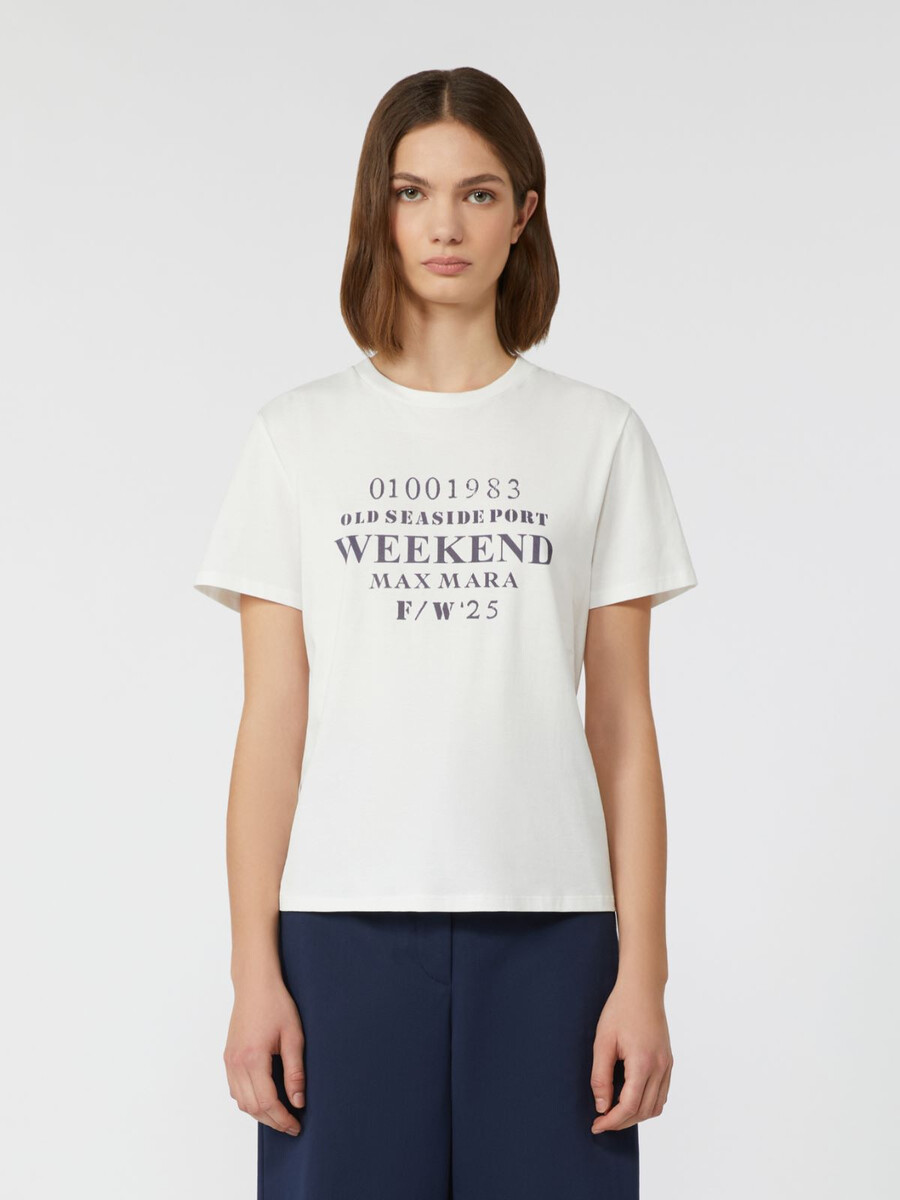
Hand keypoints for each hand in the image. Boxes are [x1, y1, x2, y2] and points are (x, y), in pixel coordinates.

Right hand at [224, 977, 305, 1134]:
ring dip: (260, 1113)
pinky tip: (264, 1098)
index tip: (296, 1125)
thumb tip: (299, 1101)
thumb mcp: (293, 1036)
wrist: (255, 985)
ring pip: (241, 1102)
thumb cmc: (276, 1005)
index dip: (282, 1119)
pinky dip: (249, 1100)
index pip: (267, 1102)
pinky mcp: (228, 1058)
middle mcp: (236, 1063)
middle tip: (292, 1125)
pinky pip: (235, 1090)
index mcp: (253, 1059)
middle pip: (252, 1107)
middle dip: (273, 1121)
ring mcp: (229, 1061)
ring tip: (281, 1114)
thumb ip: (295, 1071)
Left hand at [589, 979, 672, 1132]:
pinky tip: (631, 1100)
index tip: (596, 1125)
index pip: (629, 1106)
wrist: (643, 989)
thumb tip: (601, 1106)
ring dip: (636, 1116)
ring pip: (656, 1106)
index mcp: (643, 1063)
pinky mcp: (669, 1061)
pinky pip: (662, 1094)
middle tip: (601, 1122)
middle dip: (621, 1122)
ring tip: (615, 1113)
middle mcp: (660, 1068)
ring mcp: (667, 1065)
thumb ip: (600, 1076)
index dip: (611, 1121)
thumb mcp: (603, 1041)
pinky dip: (648, 1104)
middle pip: (643, 1111)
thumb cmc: (620, 1010)